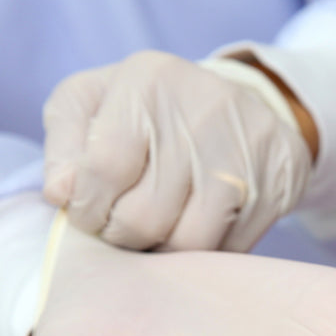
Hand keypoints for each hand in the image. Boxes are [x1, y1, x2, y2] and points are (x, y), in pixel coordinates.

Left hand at [41, 50, 311, 251]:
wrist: (243, 101)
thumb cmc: (150, 110)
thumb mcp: (93, 104)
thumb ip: (63, 145)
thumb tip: (61, 193)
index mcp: (147, 81)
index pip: (102, 169)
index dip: (87, 208)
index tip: (90, 212)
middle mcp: (201, 109)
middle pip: (143, 215)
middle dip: (122, 235)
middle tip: (124, 225)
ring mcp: (245, 149)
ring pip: (187, 242)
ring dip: (162, 249)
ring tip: (156, 231)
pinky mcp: (275, 184)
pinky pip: (227, 249)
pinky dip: (202, 254)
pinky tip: (194, 227)